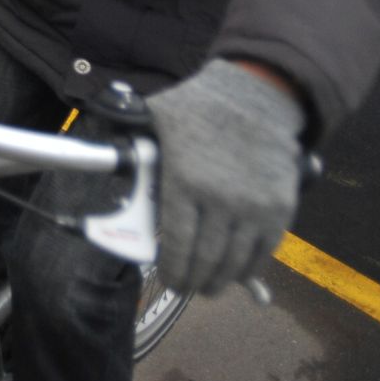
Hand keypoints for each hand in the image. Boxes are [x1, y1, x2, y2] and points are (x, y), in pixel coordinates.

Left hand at [146, 59, 305, 295]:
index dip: (172, 269)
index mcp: (184, 181)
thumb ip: (132, 140)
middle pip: (204, 260)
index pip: (176, 244)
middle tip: (186, 285)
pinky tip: (237, 270)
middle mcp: (219, 201)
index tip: (168, 278)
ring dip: (220, 280)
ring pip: (234, 262)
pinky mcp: (279, 209)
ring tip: (209, 284)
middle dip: (192, 280)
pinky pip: (263, 252)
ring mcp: (252, 208)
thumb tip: (100, 151)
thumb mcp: (156, 117)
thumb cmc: (200, 106)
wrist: (257, 96)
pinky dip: (249, 267)